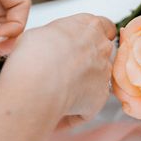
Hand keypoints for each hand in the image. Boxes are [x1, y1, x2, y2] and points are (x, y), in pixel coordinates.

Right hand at [0, 13, 116, 128]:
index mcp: (90, 27)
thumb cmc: (35, 53)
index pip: (105, 26)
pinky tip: (55, 113)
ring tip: (55, 93)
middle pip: (102, 53)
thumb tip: (48, 44)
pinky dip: (73, 112)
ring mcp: (104, 74)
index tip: (83, 42)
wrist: (38, 80)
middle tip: (63, 68)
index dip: (94, 36)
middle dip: (87, 61)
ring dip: (81, 86)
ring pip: (96, 80)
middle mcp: (102, 48)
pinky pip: (87, 107)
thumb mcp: (38, 32)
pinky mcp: (100, 98)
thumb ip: (55, 37)